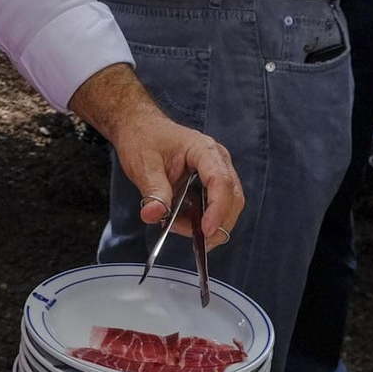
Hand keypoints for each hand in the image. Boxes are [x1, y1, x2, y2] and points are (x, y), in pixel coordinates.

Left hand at [69, 64, 243, 244]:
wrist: (140, 128)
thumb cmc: (144, 139)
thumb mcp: (143, 164)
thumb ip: (153, 190)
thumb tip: (154, 215)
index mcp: (204, 150)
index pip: (221, 181)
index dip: (217, 209)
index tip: (206, 231)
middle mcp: (217, 160)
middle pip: (232, 197)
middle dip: (219, 223)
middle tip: (197, 243)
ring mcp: (216, 172)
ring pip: (227, 205)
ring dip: (208, 223)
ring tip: (176, 226)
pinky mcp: (208, 184)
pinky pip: (214, 207)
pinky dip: (201, 220)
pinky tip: (179, 222)